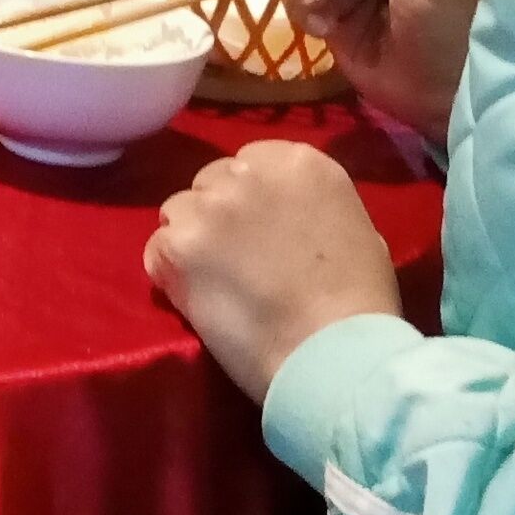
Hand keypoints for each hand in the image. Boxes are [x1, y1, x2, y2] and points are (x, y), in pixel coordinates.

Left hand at [143, 141, 403, 402]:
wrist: (333, 351)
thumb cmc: (358, 301)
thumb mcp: (355, 228)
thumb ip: (310, 206)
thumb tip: (288, 216)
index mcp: (298, 162)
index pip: (250, 163)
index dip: (251, 200)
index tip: (261, 231)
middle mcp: (249, 172)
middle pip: (213, 182)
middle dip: (220, 215)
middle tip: (238, 259)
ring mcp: (209, 206)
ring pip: (179, 211)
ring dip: (192, 239)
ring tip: (217, 280)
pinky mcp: (178, 243)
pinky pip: (156, 248)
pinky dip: (169, 271)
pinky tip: (197, 296)